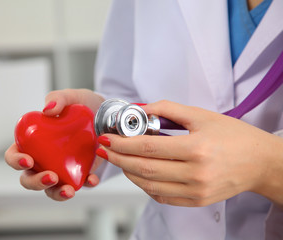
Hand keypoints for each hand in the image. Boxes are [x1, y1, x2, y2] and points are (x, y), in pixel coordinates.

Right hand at [5, 89, 104, 200]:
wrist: (107, 114)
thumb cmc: (82, 105)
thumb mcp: (72, 97)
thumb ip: (58, 99)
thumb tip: (47, 110)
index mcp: (33, 141)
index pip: (14, 155)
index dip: (16, 161)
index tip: (28, 160)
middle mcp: (43, 158)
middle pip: (29, 178)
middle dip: (36, 182)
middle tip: (51, 177)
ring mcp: (60, 168)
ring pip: (50, 189)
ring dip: (56, 193)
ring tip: (68, 191)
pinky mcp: (79, 173)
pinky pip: (78, 185)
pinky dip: (84, 185)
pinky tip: (92, 179)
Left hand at [96, 100, 282, 206]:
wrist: (260, 163)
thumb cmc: (235, 136)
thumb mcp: (202, 115)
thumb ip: (168, 109)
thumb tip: (141, 109)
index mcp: (196, 149)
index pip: (148, 147)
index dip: (122, 143)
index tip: (107, 138)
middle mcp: (195, 174)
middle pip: (143, 168)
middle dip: (118, 158)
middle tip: (105, 149)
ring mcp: (195, 191)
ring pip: (148, 185)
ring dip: (128, 172)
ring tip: (119, 159)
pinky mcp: (196, 201)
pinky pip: (161, 196)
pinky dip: (145, 185)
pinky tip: (138, 173)